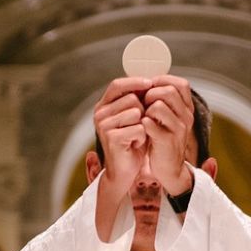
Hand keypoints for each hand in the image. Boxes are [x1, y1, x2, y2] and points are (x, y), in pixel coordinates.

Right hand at [93, 77, 150, 197]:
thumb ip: (137, 100)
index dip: (134, 82)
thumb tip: (150, 80)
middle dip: (143, 111)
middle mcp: (100, 114)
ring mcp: (104, 125)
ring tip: (137, 136)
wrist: (124, 170)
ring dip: (143, 125)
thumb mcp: (133, 118)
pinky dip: (142, 137)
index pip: (117, 85)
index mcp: (103, 106)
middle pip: (131, 99)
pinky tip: (135, 144)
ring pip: (136, 112)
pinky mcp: (111, 138)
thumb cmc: (131, 142)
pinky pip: (138, 128)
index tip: (151, 83)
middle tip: (139, 126)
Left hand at [142, 75, 194, 195]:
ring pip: (158, 105)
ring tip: (144, 118)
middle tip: (144, 104)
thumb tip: (148, 82)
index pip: (181, 84)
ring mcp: (179, 130)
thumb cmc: (163, 140)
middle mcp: (186, 117)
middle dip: (151, 94)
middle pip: (168, 91)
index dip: (163, 81)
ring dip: (145, 109)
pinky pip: (150, 123)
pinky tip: (141, 130)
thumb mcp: (168, 119)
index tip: (150, 88)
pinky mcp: (167, 141)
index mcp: (187, 110)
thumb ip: (163, 101)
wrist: (169, 170)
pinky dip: (142, 123)